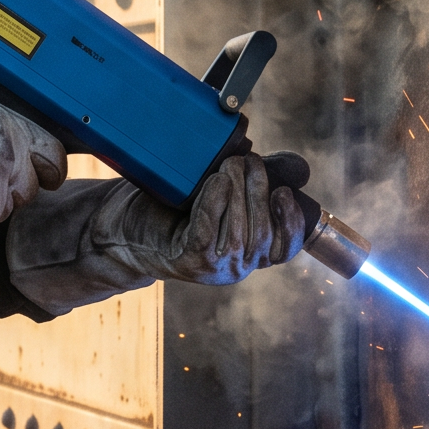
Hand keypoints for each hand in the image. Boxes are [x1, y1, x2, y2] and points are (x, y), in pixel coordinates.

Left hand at [147, 151, 311, 281]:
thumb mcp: (225, 190)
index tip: (284, 192)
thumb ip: (261, 180)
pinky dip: (214, 203)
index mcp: (250, 253)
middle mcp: (236, 267)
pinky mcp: (188, 262)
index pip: (285, 248)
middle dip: (259, 192)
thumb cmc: (175, 206)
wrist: (126, 224)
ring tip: (230, 163)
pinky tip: (216, 182)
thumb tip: (303, 170)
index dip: (291, 223)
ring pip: (238, 234)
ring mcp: (213, 269)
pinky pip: (207, 232)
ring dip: (238, 192)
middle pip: (263, 235)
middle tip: (248, 159)